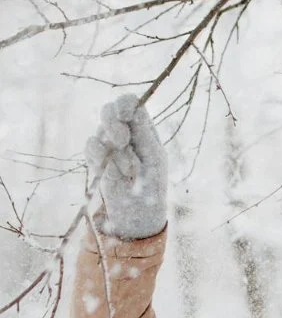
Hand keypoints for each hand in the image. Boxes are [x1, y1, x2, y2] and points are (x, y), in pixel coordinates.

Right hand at [85, 94, 167, 238]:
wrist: (137, 214)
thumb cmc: (152, 185)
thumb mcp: (153, 157)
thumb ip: (143, 132)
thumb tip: (133, 105)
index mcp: (142, 128)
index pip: (129, 103)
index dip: (124, 103)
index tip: (124, 114)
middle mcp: (124, 132)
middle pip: (109, 110)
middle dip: (114, 124)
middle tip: (123, 141)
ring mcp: (108, 144)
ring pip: (99, 130)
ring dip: (115, 151)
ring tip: (129, 170)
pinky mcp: (96, 158)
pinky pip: (91, 146)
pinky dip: (102, 159)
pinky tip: (114, 174)